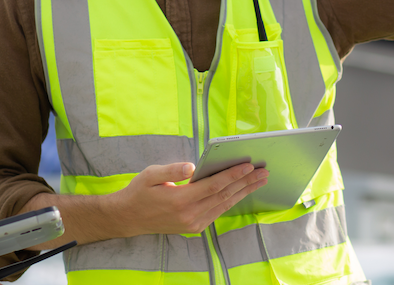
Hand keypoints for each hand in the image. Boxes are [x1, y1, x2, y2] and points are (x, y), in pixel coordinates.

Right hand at [111, 162, 268, 235]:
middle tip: (264, 171)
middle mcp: (190, 215)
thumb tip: (193, 166)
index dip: (233, 175)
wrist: (129, 218)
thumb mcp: (151, 175)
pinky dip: (231, 200)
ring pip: (224, 205)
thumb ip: (173, 170)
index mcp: (180, 200)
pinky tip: (241, 191)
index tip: (249, 166)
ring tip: (259, 181)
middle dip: (246, 183)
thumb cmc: (139, 192)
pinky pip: (217, 212)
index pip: (214, 186)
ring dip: (243, 192)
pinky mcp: (194, 227)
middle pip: (224, 196)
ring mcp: (193, 224)